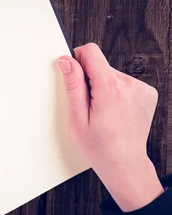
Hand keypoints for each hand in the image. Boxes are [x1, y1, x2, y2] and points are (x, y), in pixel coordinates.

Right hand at [57, 43, 163, 211]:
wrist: (124, 163)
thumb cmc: (98, 146)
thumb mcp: (77, 117)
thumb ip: (72, 85)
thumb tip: (67, 61)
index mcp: (109, 88)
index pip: (90, 52)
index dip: (77, 61)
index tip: (73, 76)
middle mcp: (129, 84)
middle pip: (100, 64)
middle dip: (89, 80)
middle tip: (88, 106)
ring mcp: (141, 88)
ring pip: (111, 74)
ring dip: (103, 87)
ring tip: (102, 111)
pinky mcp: (147, 93)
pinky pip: (124, 83)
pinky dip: (116, 93)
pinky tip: (114, 111)